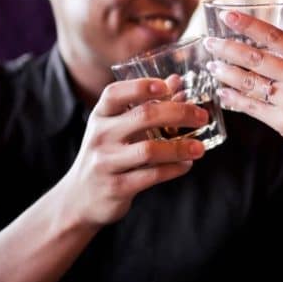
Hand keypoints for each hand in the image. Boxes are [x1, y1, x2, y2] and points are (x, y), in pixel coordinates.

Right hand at [62, 77, 207, 227]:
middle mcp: (100, 136)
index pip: (116, 93)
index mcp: (100, 116)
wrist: (80, 198)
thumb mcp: (118, 128)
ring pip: (150, 150)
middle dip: (179, 113)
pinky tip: (186, 164)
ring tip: (200, 148)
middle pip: (144, 116)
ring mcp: (106, 162)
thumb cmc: (106, 155)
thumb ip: (146, 105)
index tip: (168, 86)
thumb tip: (176, 82)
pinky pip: (151, 175)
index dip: (142, 86)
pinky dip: (174, 169)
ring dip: (180, 147)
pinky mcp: (116, 187)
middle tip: (202, 117)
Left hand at [203, 10, 282, 154]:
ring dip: (226, 73)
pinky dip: (234, 98)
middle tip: (209, 43)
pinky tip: (222, 92)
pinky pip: (251, 106)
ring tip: (212, 66)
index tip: (225, 17)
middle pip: (255, 57)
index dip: (247, 24)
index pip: (274, 35)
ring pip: (249, 82)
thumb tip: (256, 42)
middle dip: (227, 49)